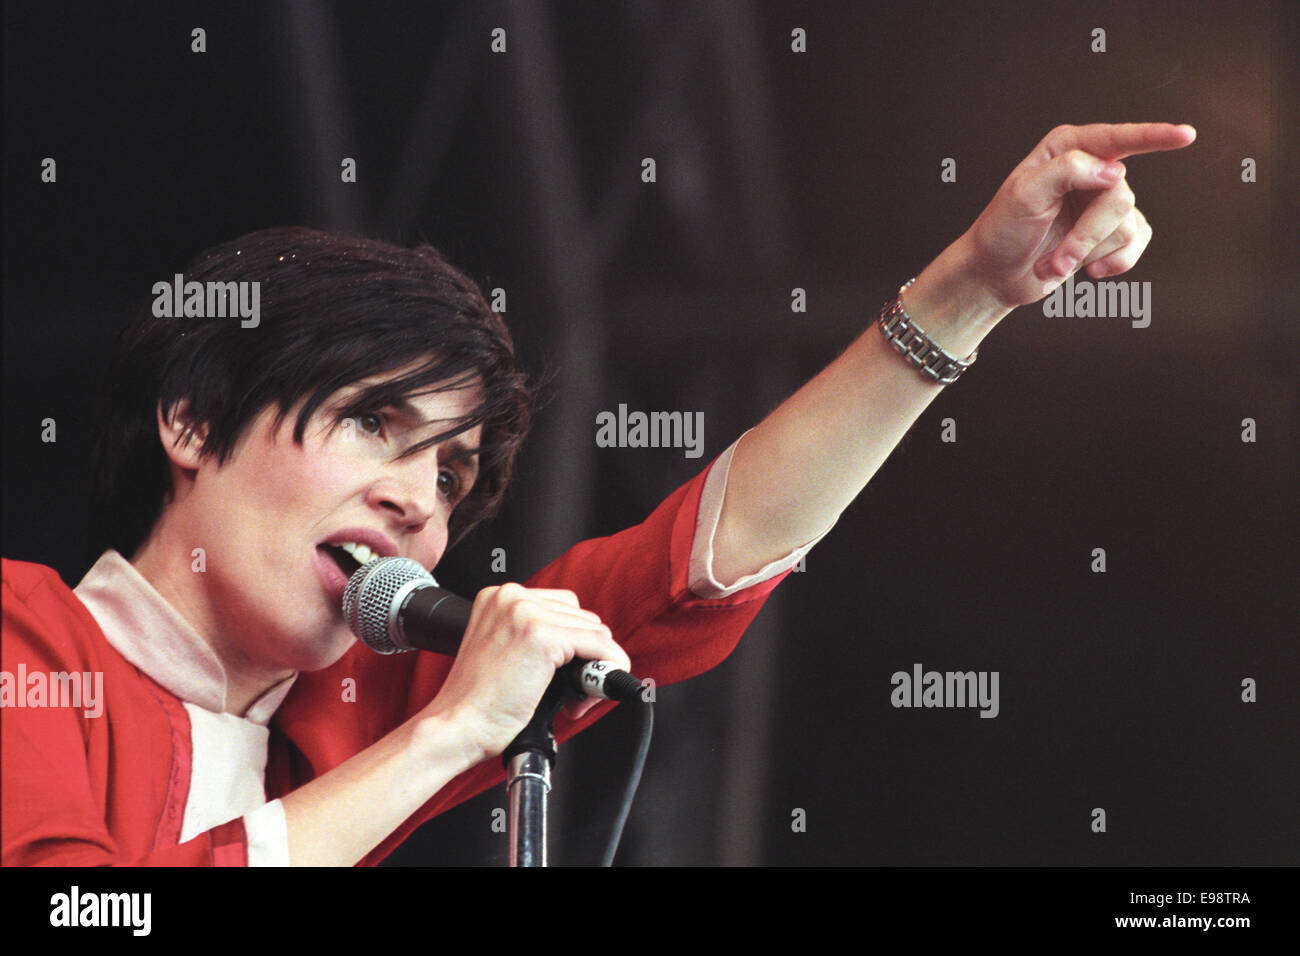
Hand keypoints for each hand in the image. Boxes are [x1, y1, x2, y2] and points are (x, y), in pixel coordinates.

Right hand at [424, 583, 630, 761]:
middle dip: (584, 654)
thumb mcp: (501, 649)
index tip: (568, 669)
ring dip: (593, 667)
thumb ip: (532, 636)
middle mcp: (512, 597)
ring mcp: (527, 614)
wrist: (456, 726)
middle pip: (581, 617)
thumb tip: (581, 645)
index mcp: (499, 596)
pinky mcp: (543, 636)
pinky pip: (599, 646)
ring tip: (571, 697)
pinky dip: (606, 668)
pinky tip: (589, 693)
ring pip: (595, 631)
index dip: (572, 641)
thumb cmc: (476, 701)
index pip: (562, 607)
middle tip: (570, 690)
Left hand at [961, 122, 1195, 308]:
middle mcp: (1092, 170)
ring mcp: (1103, 202)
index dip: (1153, 136)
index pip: (1117, 139)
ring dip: (1087, 253)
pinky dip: (1114, 262)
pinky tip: (1089, 269)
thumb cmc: (1001, 230)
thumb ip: (1066, 171)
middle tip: (1056, 257)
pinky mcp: (1111, 232)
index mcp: (1068, 148)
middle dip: (1087, 235)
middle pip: (1119, 197)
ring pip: (1126, 224)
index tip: (1184, 136)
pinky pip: (1137, 243)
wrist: (996, 275)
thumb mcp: (1023, 194)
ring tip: (1054, 262)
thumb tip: (1113, 171)